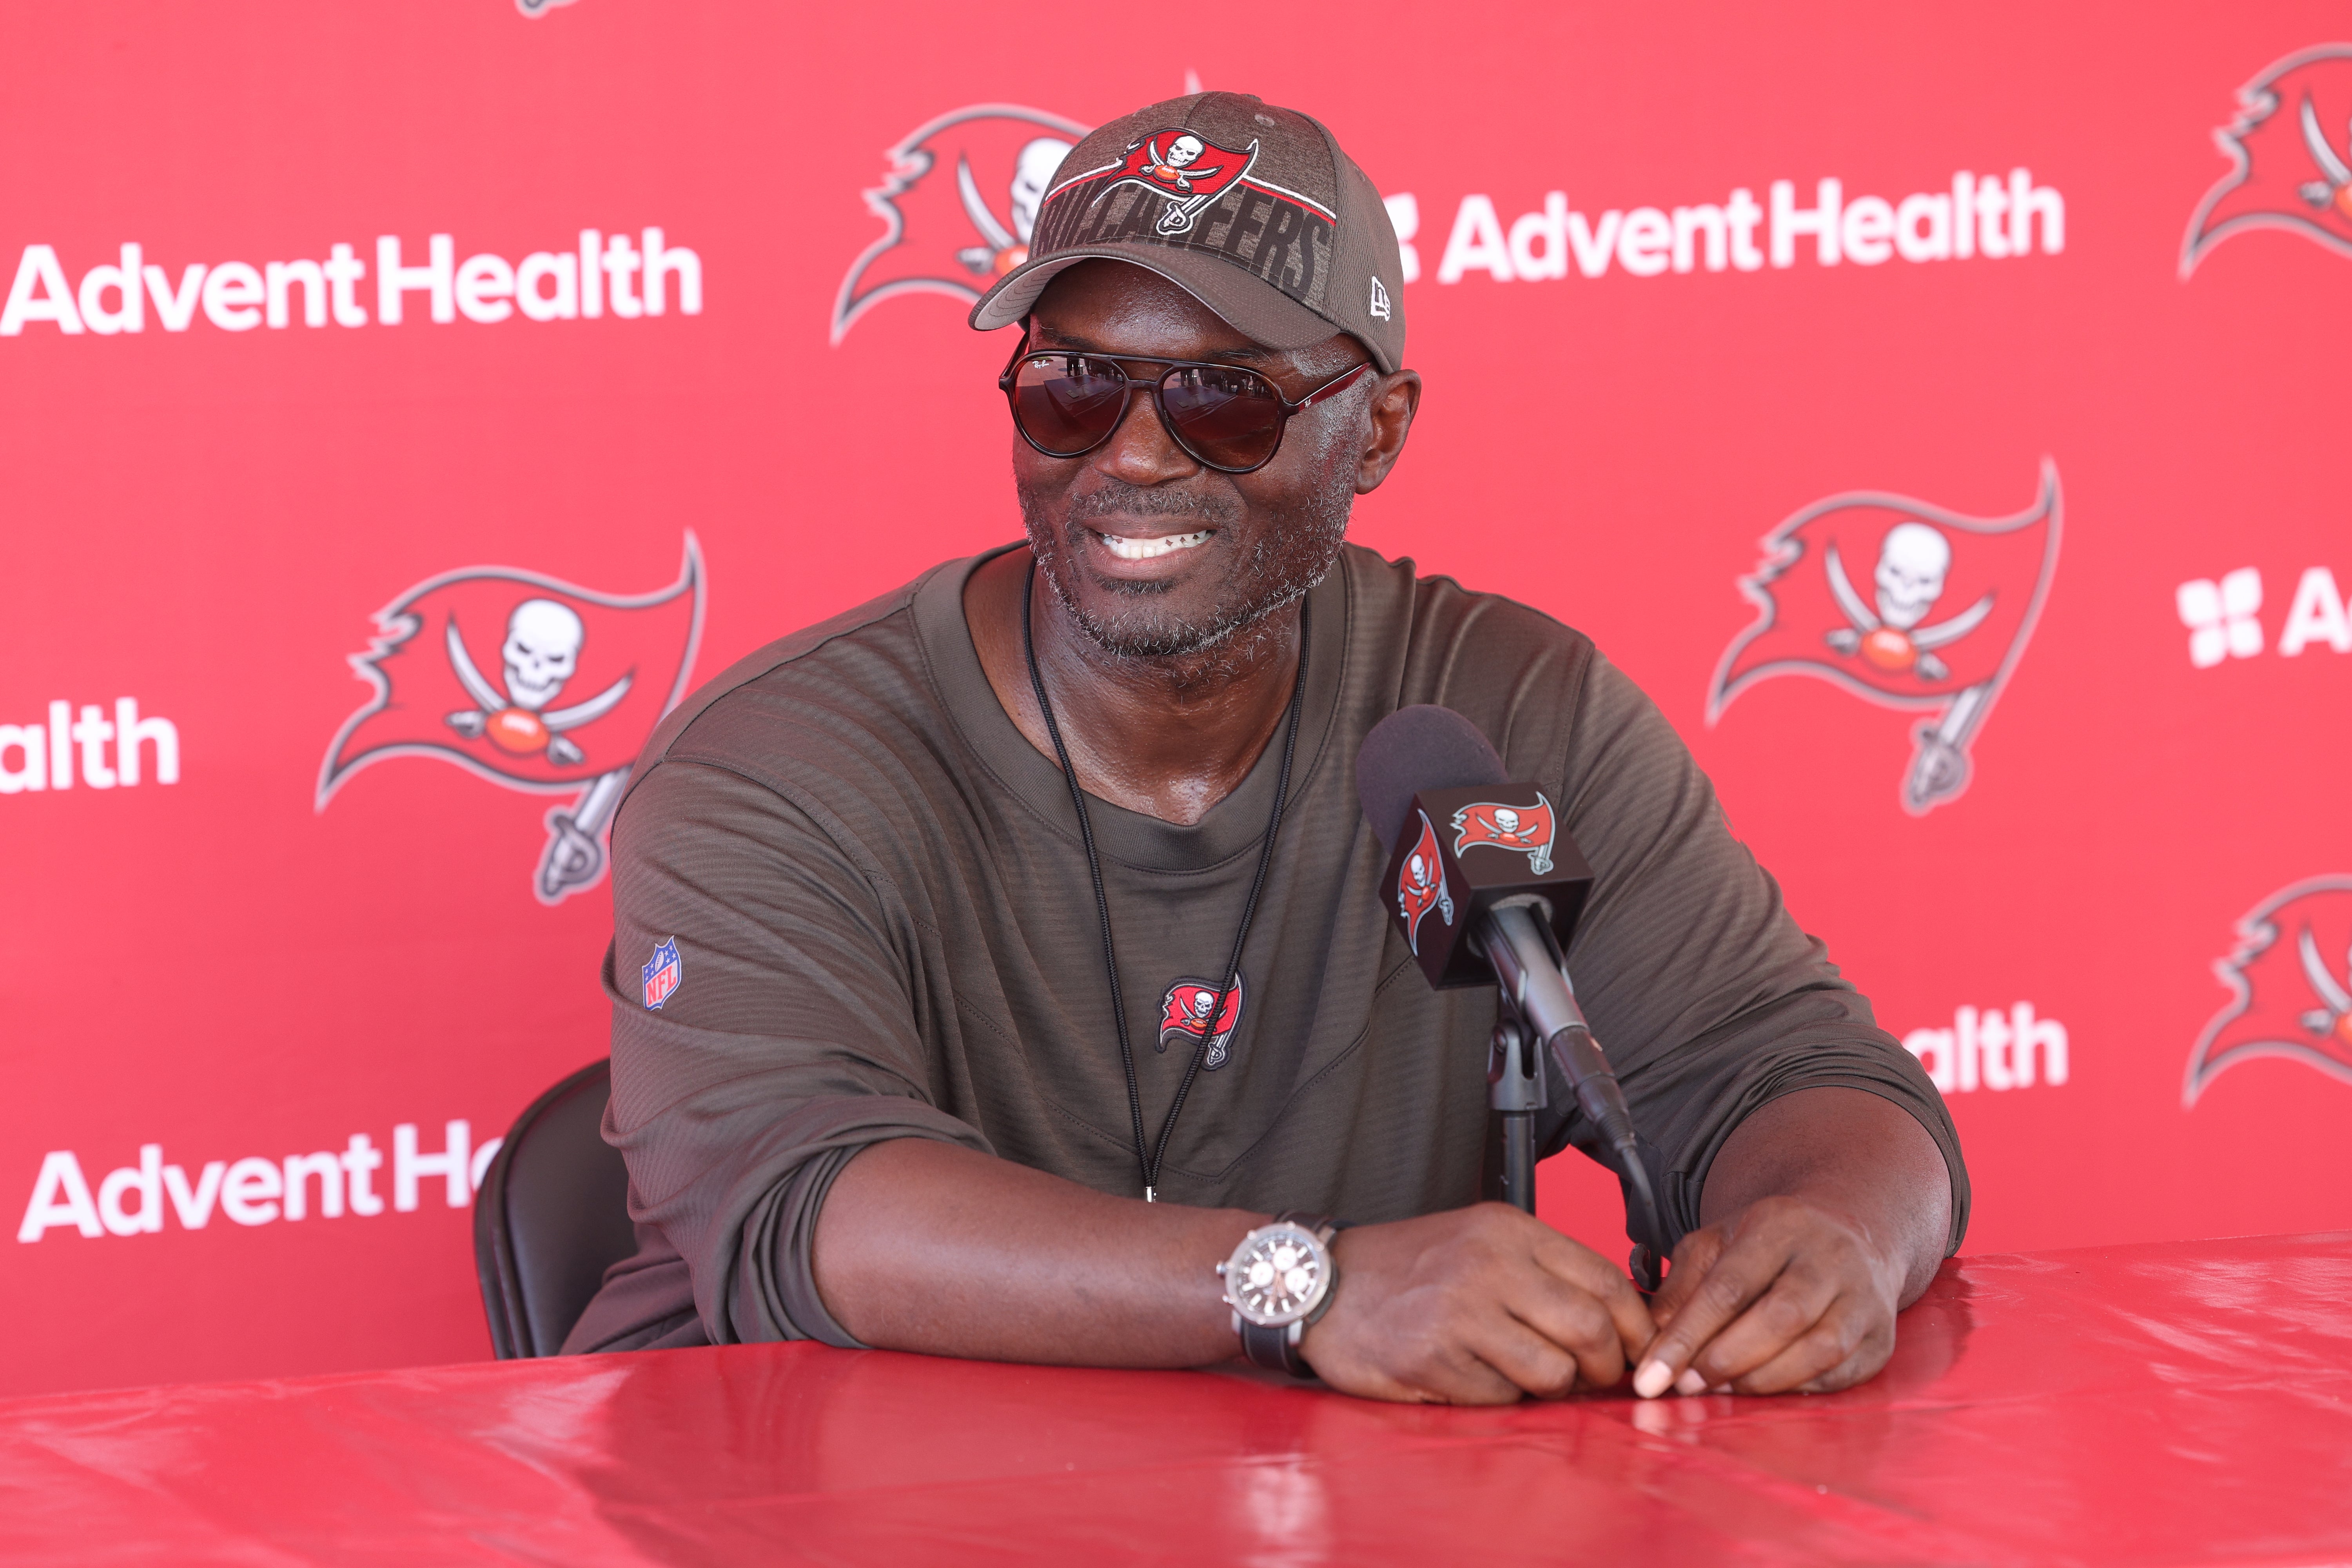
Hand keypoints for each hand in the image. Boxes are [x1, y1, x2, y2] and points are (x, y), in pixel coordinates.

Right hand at [1297, 1203, 1653, 1404]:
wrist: (1320, 1284)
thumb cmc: (1407, 1269)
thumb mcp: (1478, 1242)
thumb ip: (1542, 1270)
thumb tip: (1618, 1321)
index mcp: (1506, 1230)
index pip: (1604, 1279)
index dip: (1636, 1325)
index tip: (1640, 1349)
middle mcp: (1487, 1264)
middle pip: (1590, 1328)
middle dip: (1606, 1366)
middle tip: (1597, 1378)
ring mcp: (1459, 1311)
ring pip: (1552, 1372)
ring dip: (1552, 1387)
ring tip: (1527, 1376)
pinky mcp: (1432, 1357)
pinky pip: (1500, 1398)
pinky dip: (1497, 1397)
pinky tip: (1471, 1376)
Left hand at [1631, 1193, 1906, 1397]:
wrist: (1851, 1237)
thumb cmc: (1769, 1247)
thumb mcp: (1717, 1245)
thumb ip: (1681, 1288)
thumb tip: (1651, 1342)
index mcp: (1781, 1225)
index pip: (1729, 1285)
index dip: (1688, 1334)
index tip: (1652, 1375)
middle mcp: (1830, 1258)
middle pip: (1781, 1316)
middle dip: (1726, 1358)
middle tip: (1686, 1385)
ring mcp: (1864, 1298)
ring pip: (1819, 1349)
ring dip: (1762, 1380)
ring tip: (1720, 1390)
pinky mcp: (1881, 1338)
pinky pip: (1841, 1375)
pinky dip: (1797, 1389)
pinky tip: (1764, 1390)